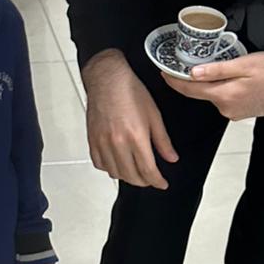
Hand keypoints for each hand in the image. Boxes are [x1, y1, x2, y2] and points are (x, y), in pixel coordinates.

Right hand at [83, 49, 178, 188]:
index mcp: (136, 137)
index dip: (157, 181)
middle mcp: (117, 143)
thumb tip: (171, 158)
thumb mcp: (154, 115)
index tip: (162, 184)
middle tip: (151, 178)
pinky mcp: (92, 140)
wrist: (107, 79)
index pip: (148, 170)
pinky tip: (118, 163)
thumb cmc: (131, 92)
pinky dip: (110, 168)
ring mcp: (102, 143)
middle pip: (132, 176)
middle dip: (144, 181)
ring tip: (136, 171)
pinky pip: (100, 164)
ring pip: (115, 173)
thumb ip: (163, 140)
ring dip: (127, 176)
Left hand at [163, 52, 263, 119]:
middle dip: (194, 80)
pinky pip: (225, 99)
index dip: (175, 81)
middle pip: (201, 93)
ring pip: (214, 95)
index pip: (191, 90)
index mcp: (225, 95)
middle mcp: (226, 108)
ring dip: (212, 83)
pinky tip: (236, 80)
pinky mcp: (241, 113)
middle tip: (192, 63)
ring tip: (223, 68)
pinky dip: (224, 89)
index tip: (165, 73)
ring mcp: (234, 113)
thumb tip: (193, 73)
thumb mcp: (245, 64)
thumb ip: (217, 70)